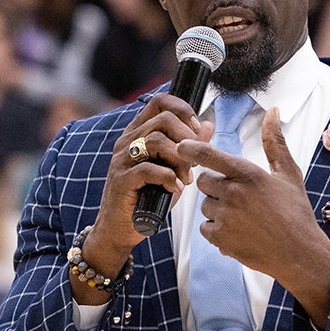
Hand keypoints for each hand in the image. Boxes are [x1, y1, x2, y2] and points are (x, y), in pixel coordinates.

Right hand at [78, 94, 210, 303]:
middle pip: (163, 119)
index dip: (183, 110)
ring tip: (186, 177)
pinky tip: (176, 188)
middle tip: (195, 160)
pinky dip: (167, 177)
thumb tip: (208, 126)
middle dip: (187, 138)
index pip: (160, 102)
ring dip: (179, 159)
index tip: (197, 131)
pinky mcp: (121, 180)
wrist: (122, 228)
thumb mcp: (174, 168)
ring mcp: (121, 159)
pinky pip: (147, 169)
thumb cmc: (148, 198)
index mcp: (139, 132)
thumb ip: (189, 147)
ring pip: (155, 141)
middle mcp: (127, 140)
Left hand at [179, 108, 329, 327]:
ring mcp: (225, 217)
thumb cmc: (296, 211)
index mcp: (248, 174)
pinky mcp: (221, 239)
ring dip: (216, 209)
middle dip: (216, 187)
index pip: (210, 156)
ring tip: (242, 217)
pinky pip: (205, 227)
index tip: (180, 146)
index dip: (191, 148)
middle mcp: (233, 193)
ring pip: (204, 205)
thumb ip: (274, 142)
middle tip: (239, 197)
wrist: (299, 252)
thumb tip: (272, 111)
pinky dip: (216, 229)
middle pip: (205, 182)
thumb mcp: (288, 173)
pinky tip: (237, 231)